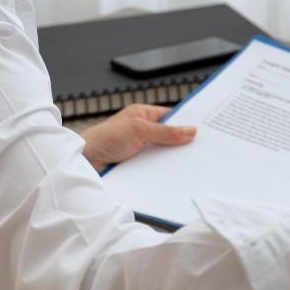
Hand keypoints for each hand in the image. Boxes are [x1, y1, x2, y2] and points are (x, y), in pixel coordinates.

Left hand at [79, 104, 195, 170]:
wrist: (85, 161)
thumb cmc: (106, 137)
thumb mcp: (139, 130)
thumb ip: (166, 132)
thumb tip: (191, 130)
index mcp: (143, 115)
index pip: (171, 116)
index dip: (186, 122)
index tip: (204, 129)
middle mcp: (142, 130)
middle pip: (169, 135)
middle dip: (182, 142)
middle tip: (202, 149)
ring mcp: (140, 148)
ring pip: (163, 152)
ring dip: (173, 158)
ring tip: (192, 163)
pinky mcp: (137, 164)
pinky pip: (156, 165)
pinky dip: (164, 169)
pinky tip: (175, 174)